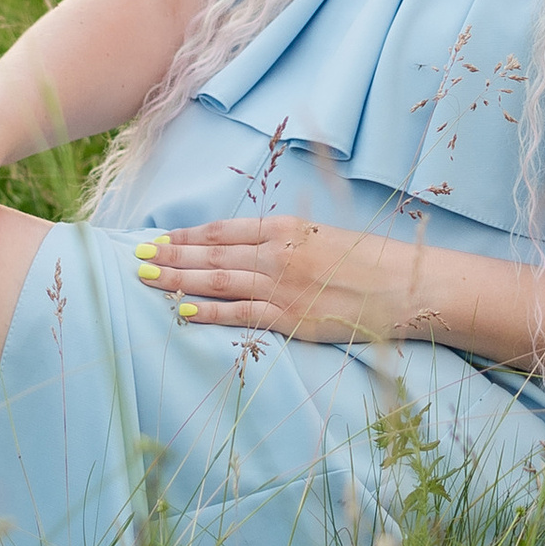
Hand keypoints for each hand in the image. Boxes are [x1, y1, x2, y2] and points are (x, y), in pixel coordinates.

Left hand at [134, 215, 427, 344]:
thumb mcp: (327, 236)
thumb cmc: (371, 261)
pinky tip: (180, 312)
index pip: (225, 230)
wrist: (406, 286)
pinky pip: (238, 314)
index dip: (188, 235)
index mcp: (288, 228)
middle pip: (212, 254)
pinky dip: (206, 312)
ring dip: (178, 280)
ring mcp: (282, 286)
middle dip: (171, 256)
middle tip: (137, 257)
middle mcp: (278, 253)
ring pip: (217, 281)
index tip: (161, 237)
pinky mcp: (289, 318)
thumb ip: (288, 241)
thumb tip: (251, 248)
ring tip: (147, 278)